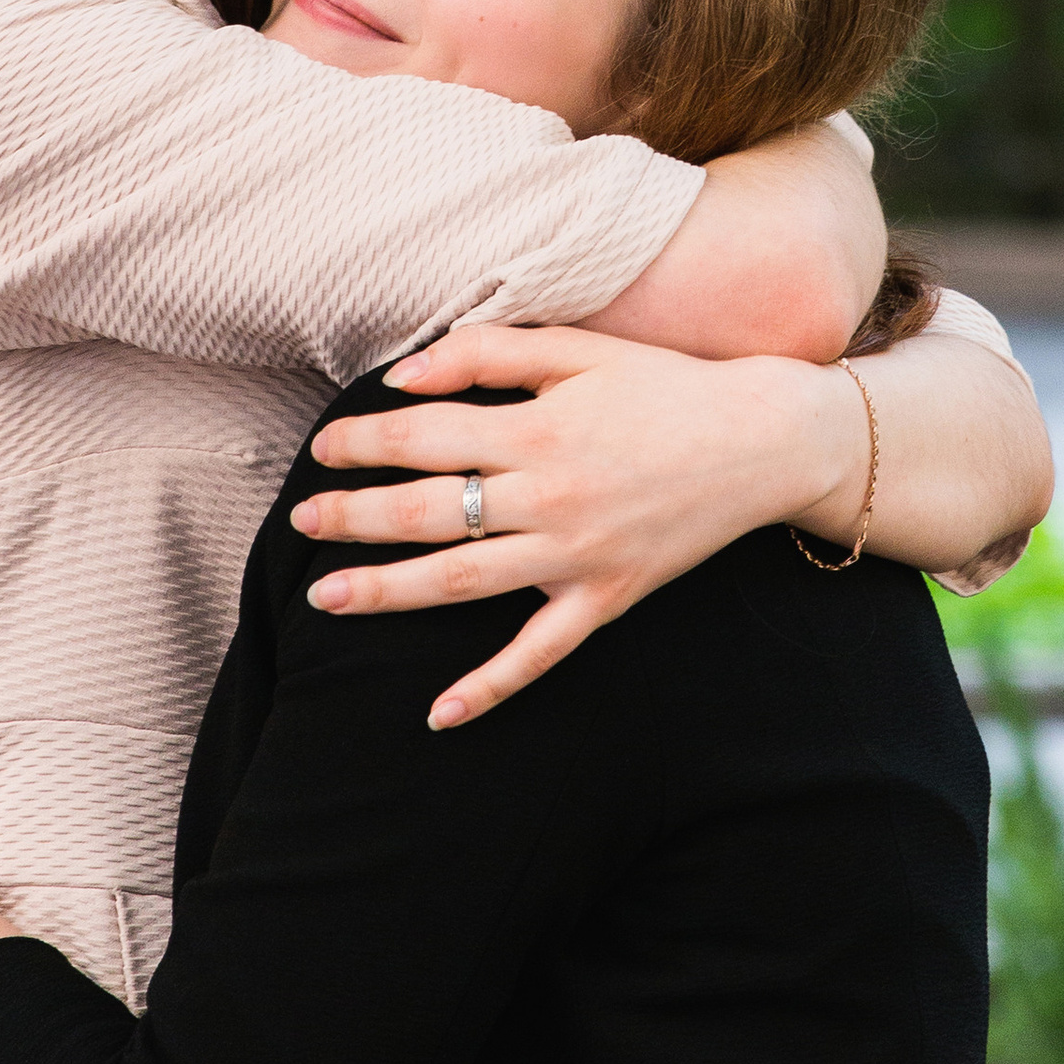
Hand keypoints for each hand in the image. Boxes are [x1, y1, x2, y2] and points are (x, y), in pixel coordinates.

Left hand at [290, 323, 866, 729]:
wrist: (761, 440)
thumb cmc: (665, 385)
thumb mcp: (579, 349)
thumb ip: (488, 352)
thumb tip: (405, 372)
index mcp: (539, 427)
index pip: (425, 437)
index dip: (365, 441)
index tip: (325, 448)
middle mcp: (549, 497)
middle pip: (428, 513)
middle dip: (355, 517)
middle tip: (301, 521)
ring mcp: (577, 556)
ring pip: (463, 582)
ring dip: (389, 592)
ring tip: (327, 596)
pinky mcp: (606, 598)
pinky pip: (539, 654)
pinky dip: (490, 687)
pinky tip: (439, 714)